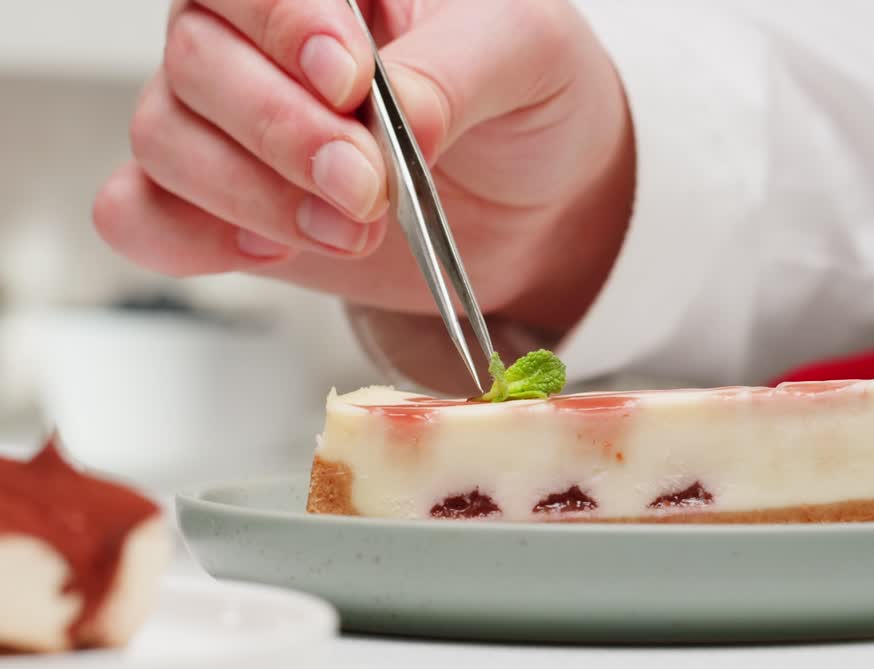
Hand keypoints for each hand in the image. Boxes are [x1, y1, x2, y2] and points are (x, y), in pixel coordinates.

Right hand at [94, 0, 634, 338]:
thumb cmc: (530, 99)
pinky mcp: (223, 205)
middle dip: (282, 134)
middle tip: (366, 186)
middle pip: (197, 58)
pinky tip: (273, 250)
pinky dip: (193, 239)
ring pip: (166, 139)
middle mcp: (259, 38)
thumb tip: (396, 123)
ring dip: (256, 197)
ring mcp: (231, 122)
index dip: (284, 23)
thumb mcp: (527, 56)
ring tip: (356, 228)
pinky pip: (142, 214)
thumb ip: (456, 73)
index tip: (351, 82)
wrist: (541, 197)